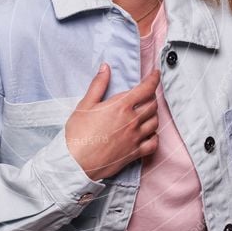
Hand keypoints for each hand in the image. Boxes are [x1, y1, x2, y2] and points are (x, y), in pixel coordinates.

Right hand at [65, 63, 160, 181]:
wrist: (75, 162)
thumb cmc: (77, 134)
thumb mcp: (85, 105)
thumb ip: (98, 85)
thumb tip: (105, 68)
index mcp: (121, 106)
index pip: (145, 89)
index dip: (154, 79)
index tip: (156, 74)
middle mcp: (132, 121)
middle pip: (153, 104)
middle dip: (151, 96)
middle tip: (145, 95)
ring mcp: (135, 138)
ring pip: (155, 122)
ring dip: (153, 114)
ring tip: (145, 112)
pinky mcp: (135, 153)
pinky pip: (153, 143)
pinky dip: (154, 136)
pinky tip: (148, 134)